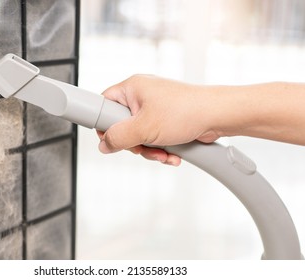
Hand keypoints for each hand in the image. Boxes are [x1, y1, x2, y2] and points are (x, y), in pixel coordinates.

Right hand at [97, 75, 219, 165]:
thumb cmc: (187, 111)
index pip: (104, 105)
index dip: (105, 125)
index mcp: (132, 88)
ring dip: (149, 150)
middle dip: (134, 143)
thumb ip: (118, 137)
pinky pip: (153, 137)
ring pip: (138, 135)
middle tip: (143, 147)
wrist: (219, 115)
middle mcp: (142, 96)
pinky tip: (171, 154)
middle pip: (122, 126)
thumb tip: (104, 145)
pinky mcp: (165, 120)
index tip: (113, 139)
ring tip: (163, 154)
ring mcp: (154, 108)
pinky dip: (160, 149)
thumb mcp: (144, 128)